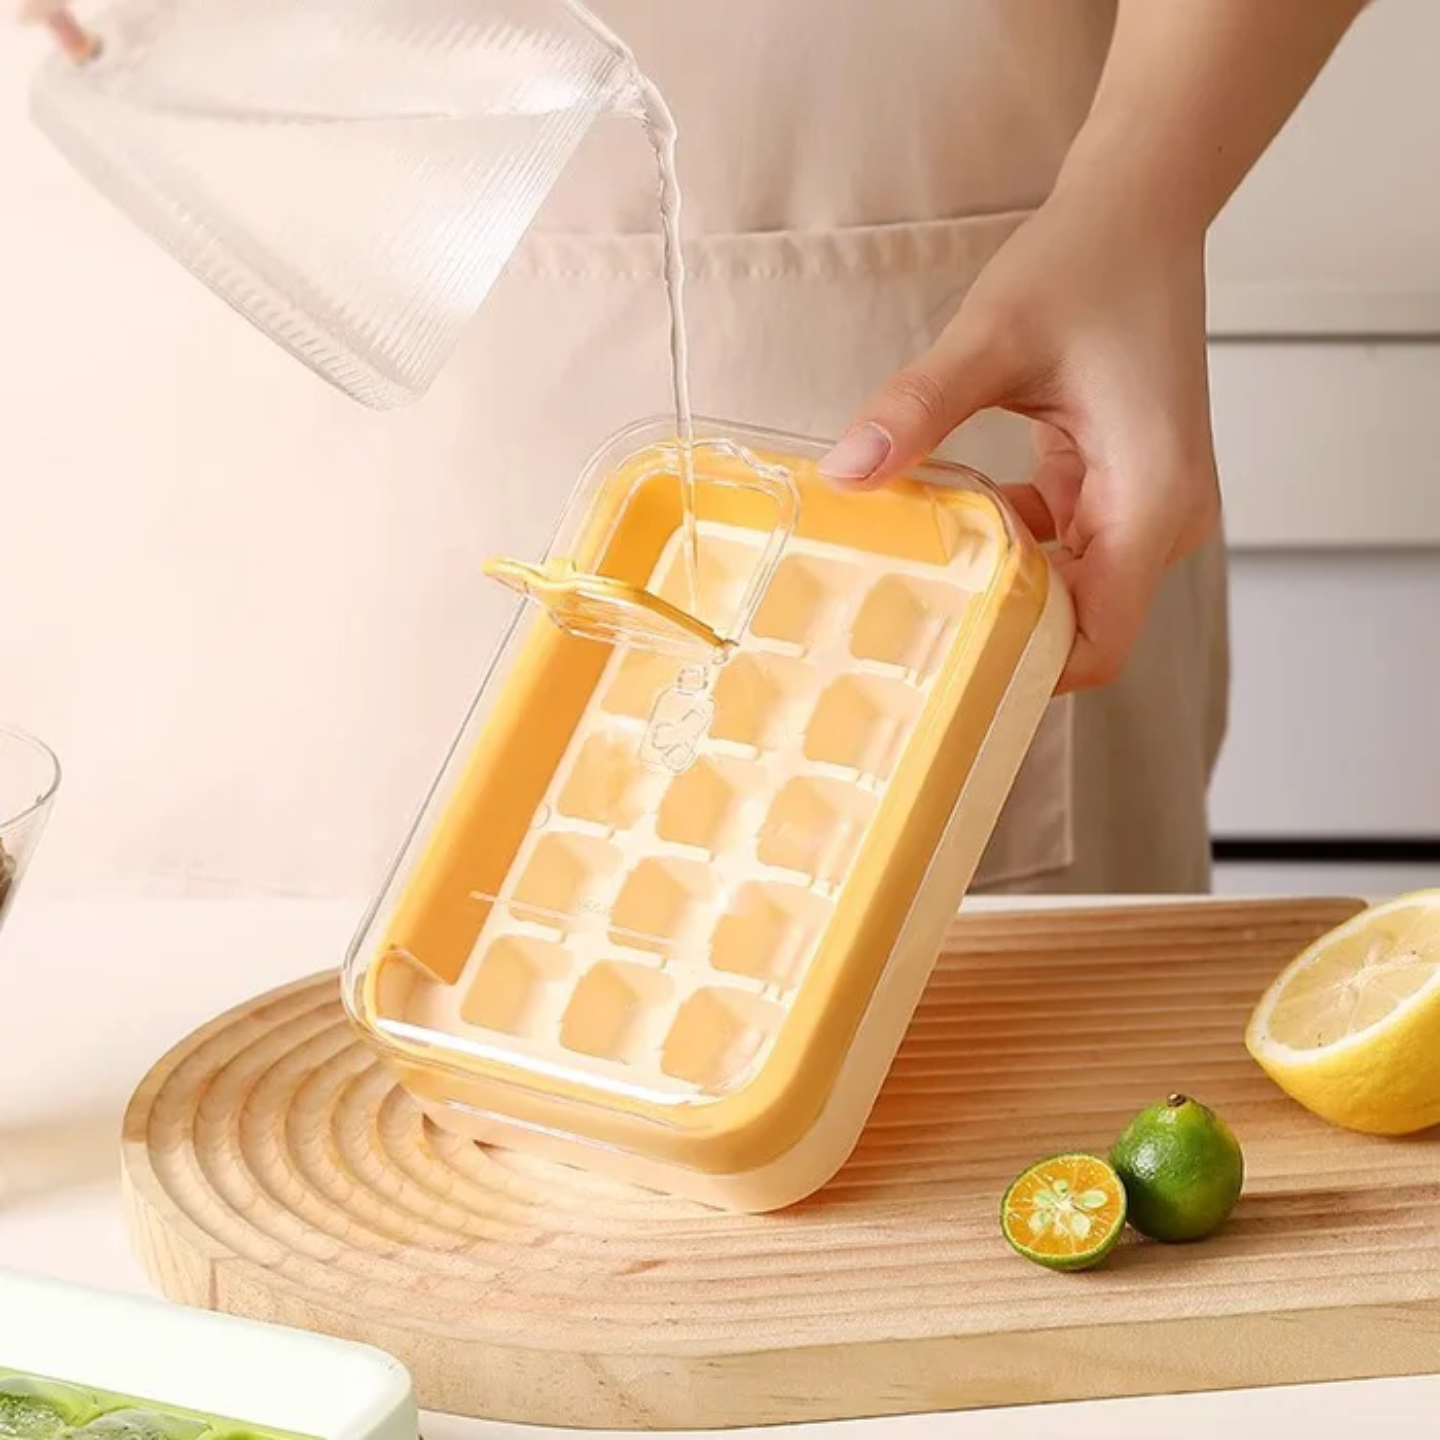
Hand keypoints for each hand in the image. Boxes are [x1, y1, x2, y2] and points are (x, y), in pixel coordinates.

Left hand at [817, 190, 1220, 693]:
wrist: (1139, 214)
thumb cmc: (1089, 264)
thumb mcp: (993, 335)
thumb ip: (920, 407)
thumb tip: (849, 471)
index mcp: (1151, 499)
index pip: (1099, 642)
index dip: (1025, 669)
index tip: (941, 671)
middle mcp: (1162, 519)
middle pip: (1080, 628)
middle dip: (996, 632)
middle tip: (901, 631)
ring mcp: (1144, 509)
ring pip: (1068, 592)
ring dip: (996, 586)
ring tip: (912, 578)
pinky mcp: (1119, 492)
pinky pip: (1061, 551)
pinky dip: (1006, 547)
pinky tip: (947, 521)